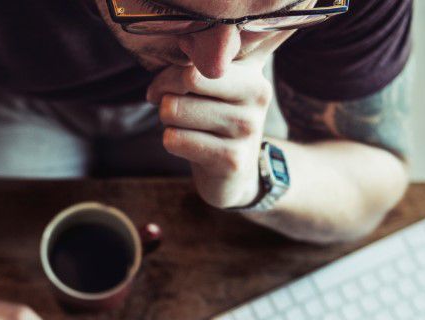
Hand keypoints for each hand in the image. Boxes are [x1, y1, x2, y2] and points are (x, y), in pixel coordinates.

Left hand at [147, 47, 273, 208]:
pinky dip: (171, 141)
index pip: (201, 56)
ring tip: (183, 126)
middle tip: (168, 104)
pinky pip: (176, 140)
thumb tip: (183, 41)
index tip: (169, 85)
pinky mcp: (233, 160)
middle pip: (187, 78)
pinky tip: (187, 145)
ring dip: (167, 120)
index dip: (172, 72)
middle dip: (165, 93)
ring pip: (174, 110)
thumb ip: (203, 60)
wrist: (235, 173)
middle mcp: (258, 94)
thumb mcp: (216, 85)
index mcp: (253, 70)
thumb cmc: (215, 121)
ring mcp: (248, 128)